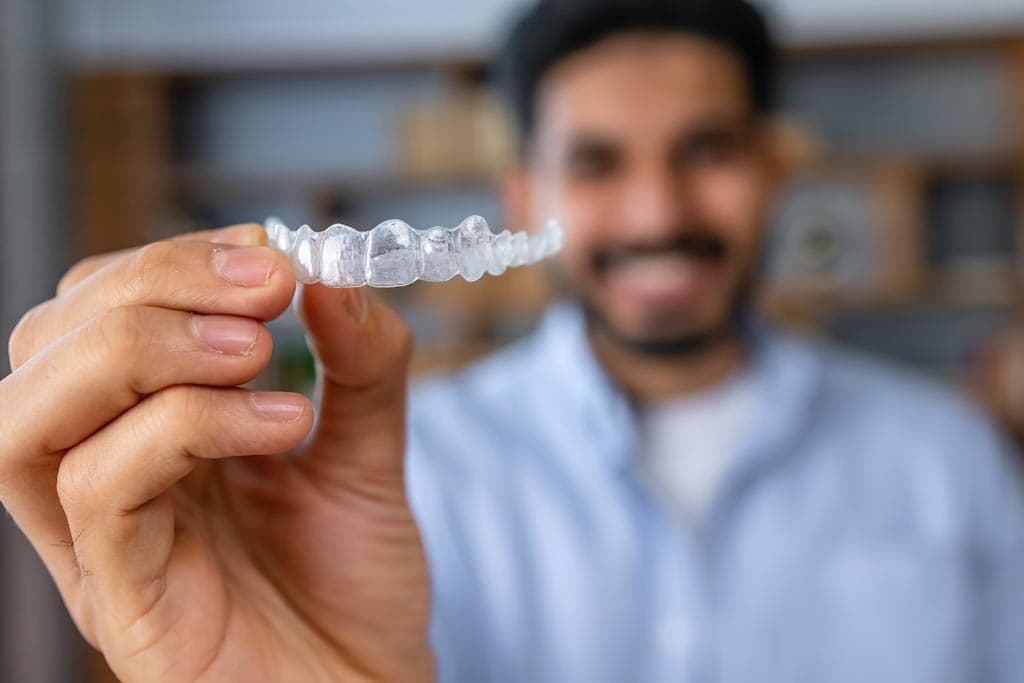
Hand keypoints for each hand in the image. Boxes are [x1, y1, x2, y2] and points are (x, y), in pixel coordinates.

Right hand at [0, 225, 431, 681]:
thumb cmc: (351, 582)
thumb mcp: (366, 450)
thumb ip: (359, 363)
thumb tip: (329, 271)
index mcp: (145, 428)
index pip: (95, 313)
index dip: (168, 262)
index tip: (267, 252)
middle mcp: (102, 476)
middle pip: (46, 345)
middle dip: (153, 287)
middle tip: (267, 287)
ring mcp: (97, 542)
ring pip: (30, 416)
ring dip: (142, 350)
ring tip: (257, 348)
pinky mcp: (115, 598)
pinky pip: (97, 490)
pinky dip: (186, 428)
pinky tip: (286, 424)